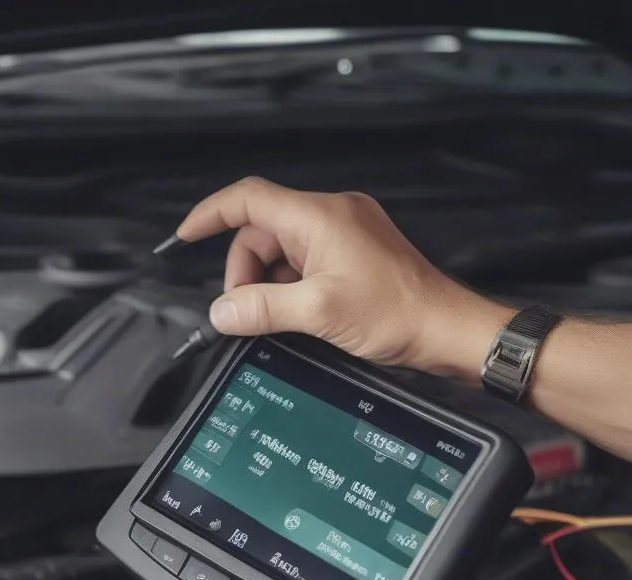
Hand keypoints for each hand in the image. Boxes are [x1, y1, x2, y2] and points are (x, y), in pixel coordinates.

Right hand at [174, 177, 513, 380]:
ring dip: (268, 283)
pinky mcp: (352, 254)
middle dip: (244, 270)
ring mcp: (344, 234)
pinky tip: (296, 313)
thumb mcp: (318, 312)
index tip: (186, 236)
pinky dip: (289, 286)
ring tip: (276, 317)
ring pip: (282, 251)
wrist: (446, 329)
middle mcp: (331, 216)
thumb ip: (262, 309)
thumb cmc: (398, 313)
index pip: (249, 199)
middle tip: (244, 310)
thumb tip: (221, 311)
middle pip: (262, 231)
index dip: (211, 214)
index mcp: (320, 217)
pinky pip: (304, 262)